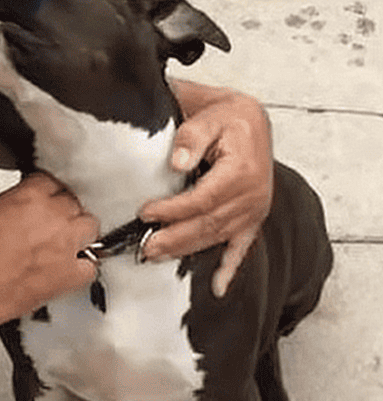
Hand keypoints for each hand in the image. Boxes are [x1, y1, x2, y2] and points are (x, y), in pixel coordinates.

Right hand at [0, 172, 98, 330]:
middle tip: (51, 222)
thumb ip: (16, 202)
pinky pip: (91, 265)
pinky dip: (83, 265)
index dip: (48, 191)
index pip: (52, 181)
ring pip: (90, 226)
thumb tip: (25, 204)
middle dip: (63, 210)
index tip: (46, 198)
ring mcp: (65, 245)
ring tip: (64, 240)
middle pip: (74, 202)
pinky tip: (70, 266)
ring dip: (78, 231)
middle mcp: (52, 216)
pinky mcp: (69, 275)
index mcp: (30, 195)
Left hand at [139, 87, 272, 297]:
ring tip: (158, 255)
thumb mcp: (209, 114)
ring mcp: (256, 209)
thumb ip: (192, 137)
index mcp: (242, 171)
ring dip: (188, 249)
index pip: (202, 199)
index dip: (173, 210)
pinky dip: (231, 267)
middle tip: (145, 247)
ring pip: (219, 236)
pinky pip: (243, 246)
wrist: (252, 118)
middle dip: (175, 237)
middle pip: (209, 223)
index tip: (146, 213)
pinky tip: (219, 287)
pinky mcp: (254, 216)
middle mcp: (253, 194)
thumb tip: (177, 163)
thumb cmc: (229, 116)